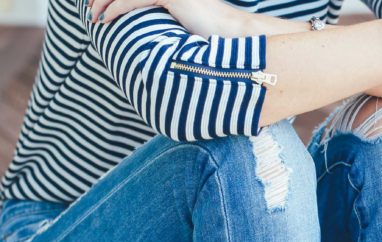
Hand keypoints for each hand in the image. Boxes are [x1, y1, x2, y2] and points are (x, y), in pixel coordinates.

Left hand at [89, 0, 251, 36]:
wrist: (239, 36)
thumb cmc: (220, 41)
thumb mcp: (190, 32)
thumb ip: (173, 28)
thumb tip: (161, 44)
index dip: (117, 0)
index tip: (102, 9)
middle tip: (90, 8)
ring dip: (105, 1)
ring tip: (93, 14)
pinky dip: (115, 8)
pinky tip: (105, 18)